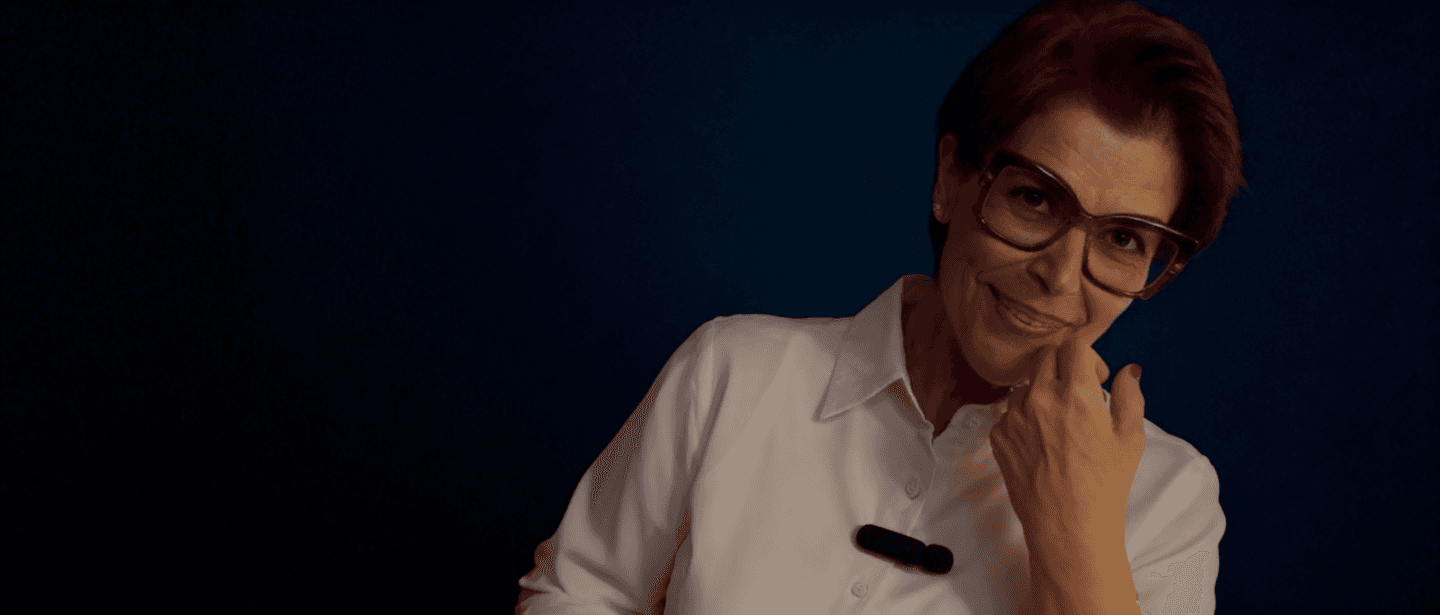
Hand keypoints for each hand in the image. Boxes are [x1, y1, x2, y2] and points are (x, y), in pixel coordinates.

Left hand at [988, 336, 1145, 564]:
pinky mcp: (999, 436)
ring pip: (1024, 384)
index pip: (1074, 344)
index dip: (1088, 351)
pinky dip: (1024, 417)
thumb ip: (1129, 395)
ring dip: (1041, 390)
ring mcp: (1014, 417)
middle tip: (1078, 391)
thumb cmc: (1105, 485)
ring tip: (1059, 420)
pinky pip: (1009, 412)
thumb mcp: (1130, 437)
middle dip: (1063, 365)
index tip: (1095, 372)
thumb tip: (1128, 370)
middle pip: (1045, 357)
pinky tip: (1042, 441)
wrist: (1069, 526)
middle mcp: (1039, 398)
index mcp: (1075, 392)